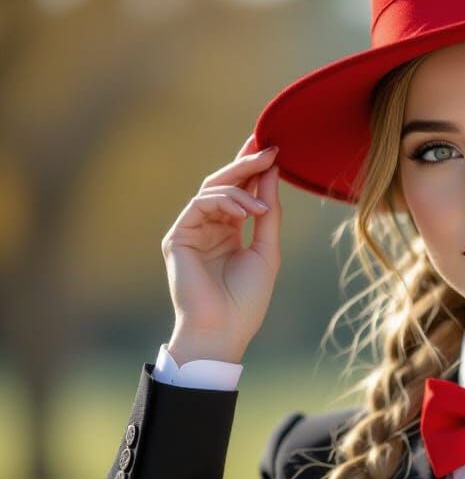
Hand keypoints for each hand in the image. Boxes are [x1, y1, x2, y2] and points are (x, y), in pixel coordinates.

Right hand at [160, 133, 281, 363]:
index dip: (252, 168)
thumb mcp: (267, 250)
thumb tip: (272, 173)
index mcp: (229, 232)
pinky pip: (200, 204)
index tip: (272, 148)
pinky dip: (225, 202)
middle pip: (224, 184)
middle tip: (268, 149)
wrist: (224, 329)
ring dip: (241, 188)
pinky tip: (247, 212)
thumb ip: (268, 213)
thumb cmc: (247, 300)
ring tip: (262, 205)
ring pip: (212, 190)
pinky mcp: (177, 236)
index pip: (239, 192)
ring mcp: (191, 231)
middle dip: (246, 164)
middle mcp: (208, 228)